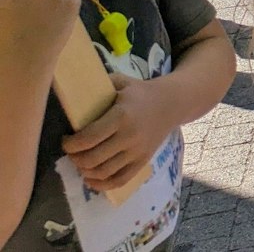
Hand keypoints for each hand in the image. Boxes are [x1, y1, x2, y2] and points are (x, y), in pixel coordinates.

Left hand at [62, 74, 174, 190]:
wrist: (172, 103)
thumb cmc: (140, 92)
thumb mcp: (121, 82)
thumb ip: (98, 86)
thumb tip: (72, 88)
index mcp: (121, 116)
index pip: (88, 138)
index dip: (70, 144)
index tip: (66, 140)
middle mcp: (129, 137)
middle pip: (92, 159)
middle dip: (75, 158)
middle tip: (72, 152)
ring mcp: (137, 151)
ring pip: (103, 172)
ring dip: (85, 171)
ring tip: (81, 162)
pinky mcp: (143, 161)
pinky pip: (120, 180)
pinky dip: (102, 185)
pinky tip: (91, 179)